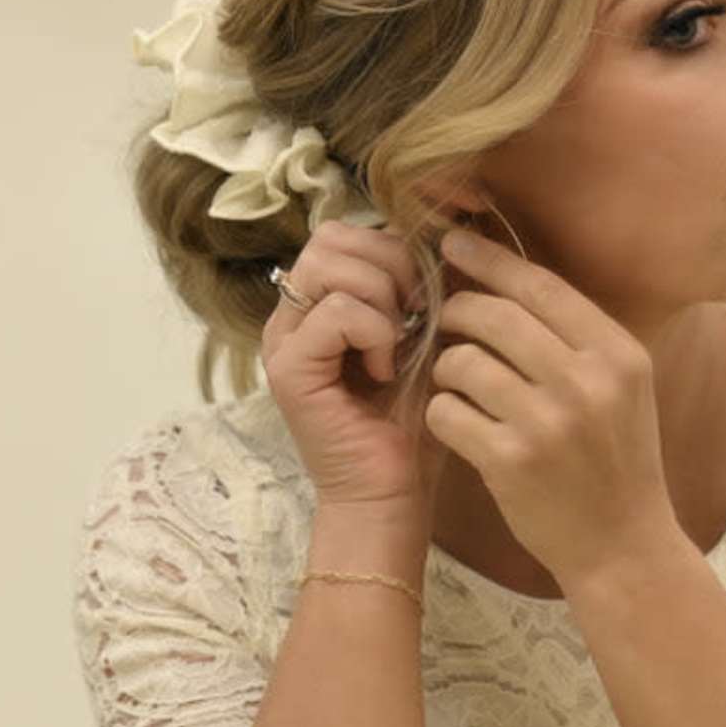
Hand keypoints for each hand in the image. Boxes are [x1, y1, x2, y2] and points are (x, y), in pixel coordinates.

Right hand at [260, 219, 433, 514]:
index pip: (344, 234)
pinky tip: (384, 372)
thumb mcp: (424, 339)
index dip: (393, 249)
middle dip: (389, 264)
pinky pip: (336, 312)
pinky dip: (375, 333)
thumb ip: (419, 290)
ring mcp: (283, 340)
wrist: (392, 493)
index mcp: (319, 303)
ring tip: (398, 344)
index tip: (426, 299)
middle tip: (415, 315)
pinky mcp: (288, 368)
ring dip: (382, 296)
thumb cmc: (412, 422)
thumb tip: (441, 240)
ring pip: (329, 264)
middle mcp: (292, 315)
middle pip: (330, 237)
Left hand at [422, 228, 683, 590]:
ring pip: (462, 363)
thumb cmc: (617, 464)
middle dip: (457, 311)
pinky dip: (442, 414)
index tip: (454, 244)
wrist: (624, 547)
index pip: (542, 287)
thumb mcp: (624, 391)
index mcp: (619, 355)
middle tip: (443, 318)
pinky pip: (446, 412)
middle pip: (494, 316)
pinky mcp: (510, 462)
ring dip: (447, 369)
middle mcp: (587, 383)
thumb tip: (509, 282)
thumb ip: (579, 340)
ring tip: (458, 385)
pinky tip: (458, 424)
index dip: (491, 259)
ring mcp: (547, 423)